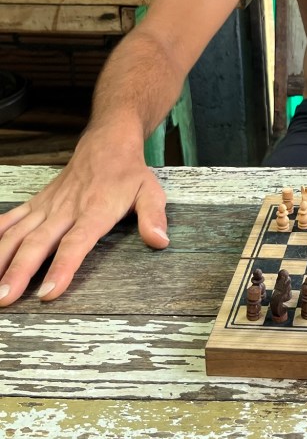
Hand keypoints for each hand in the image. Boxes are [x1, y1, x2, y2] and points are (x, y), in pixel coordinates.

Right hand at [0, 128, 168, 306]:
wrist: (107, 141)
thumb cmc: (128, 172)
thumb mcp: (151, 191)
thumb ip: (154, 217)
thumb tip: (160, 241)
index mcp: (95, 210)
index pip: (76, 243)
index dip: (62, 267)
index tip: (48, 292)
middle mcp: (67, 209)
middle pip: (39, 243)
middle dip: (19, 271)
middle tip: (5, 298)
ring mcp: (48, 205)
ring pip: (19, 233)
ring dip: (1, 258)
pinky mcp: (38, 202)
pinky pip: (11, 218)